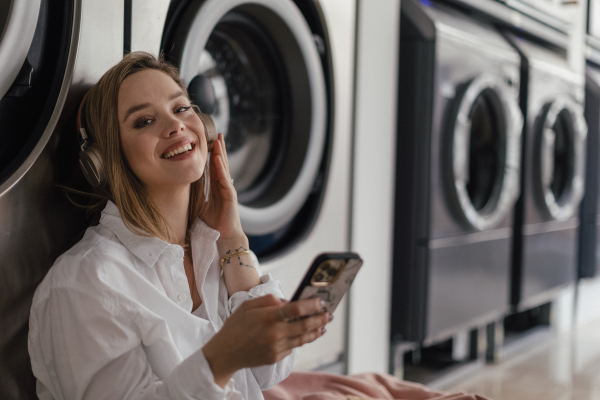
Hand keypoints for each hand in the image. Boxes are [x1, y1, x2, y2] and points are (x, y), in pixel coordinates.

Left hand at [200, 133, 242, 240]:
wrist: (224, 236)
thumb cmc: (214, 223)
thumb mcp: (201, 206)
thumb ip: (196, 197)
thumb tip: (181, 192)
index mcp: (216, 188)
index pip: (213, 168)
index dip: (211, 155)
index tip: (208, 142)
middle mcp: (223, 186)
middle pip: (220, 164)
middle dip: (219, 149)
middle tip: (217, 134)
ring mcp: (227, 189)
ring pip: (223, 168)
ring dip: (221, 154)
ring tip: (218, 140)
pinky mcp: (230, 195)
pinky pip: (224, 179)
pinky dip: (221, 168)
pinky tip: (218, 159)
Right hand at [202, 294, 331, 387]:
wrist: (224, 353)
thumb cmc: (235, 326)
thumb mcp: (248, 305)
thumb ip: (269, 300)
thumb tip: (288, 301)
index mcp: (268, 318)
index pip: (297, 310)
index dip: (312, 305)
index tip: (321, 301)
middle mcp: (275, 334)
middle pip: (305, 326)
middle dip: (320, 318)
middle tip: (329, 314)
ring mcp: (276, 348)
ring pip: (303, 339)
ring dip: (315, 331)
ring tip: (323, 325)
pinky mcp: (276, 358)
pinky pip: (292, 347)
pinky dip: (300, 340)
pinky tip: (305, 334)